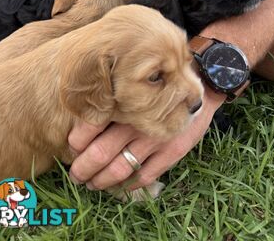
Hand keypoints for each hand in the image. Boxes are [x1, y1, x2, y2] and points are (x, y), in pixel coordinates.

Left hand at [68, 87, 224, 190]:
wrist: (202, 90)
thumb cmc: (163, 87)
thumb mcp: (138, 86)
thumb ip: (116, 101)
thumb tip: (89, 116)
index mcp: (126, 104)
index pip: (92, 125)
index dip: (77, 141)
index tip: (71, 148)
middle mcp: (138, 123)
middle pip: (101, 153)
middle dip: (83, 168)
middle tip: (76, 175)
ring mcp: (155, 140)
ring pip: (120, 169)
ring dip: (101, 181)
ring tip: (92, 184)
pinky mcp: (171, 153)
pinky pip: (144, 176)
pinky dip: (128, 185)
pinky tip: (119, 186)